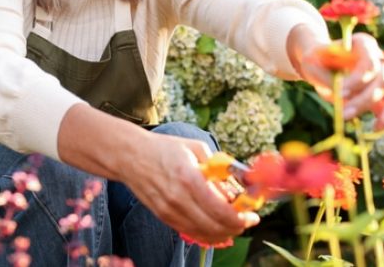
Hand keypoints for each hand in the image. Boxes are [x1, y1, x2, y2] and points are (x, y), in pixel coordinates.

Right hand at [121, 133, 258, 245]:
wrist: (130, 156)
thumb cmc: (165, 148)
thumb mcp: (197, 148)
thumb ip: (218, 169)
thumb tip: (237, 188)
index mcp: (189, 178)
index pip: (221, 211)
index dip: (241, 218)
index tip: (253, 215)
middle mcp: (178, 199)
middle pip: (215, 227)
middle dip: (237, 227)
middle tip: (247, 220)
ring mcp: (169, 211)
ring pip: (204, 234)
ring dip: (224, 233)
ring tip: (235, 223)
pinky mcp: (164, 217)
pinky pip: (191, 232)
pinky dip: (208, 233)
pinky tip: (217, 226)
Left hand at [290, 31, 383, 129]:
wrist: (321, 64)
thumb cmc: (317, 61)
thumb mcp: (312, 64)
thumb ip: (326, 78)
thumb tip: (342, 98)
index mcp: (363, 44)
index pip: (369, 63)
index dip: (358, 80)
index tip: (339, 93)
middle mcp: (377, 57)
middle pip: (381, 80)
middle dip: (364, 100)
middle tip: (343, 114)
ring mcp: (382, 74)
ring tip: (377, 128)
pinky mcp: (383, 91)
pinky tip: (377, 129)